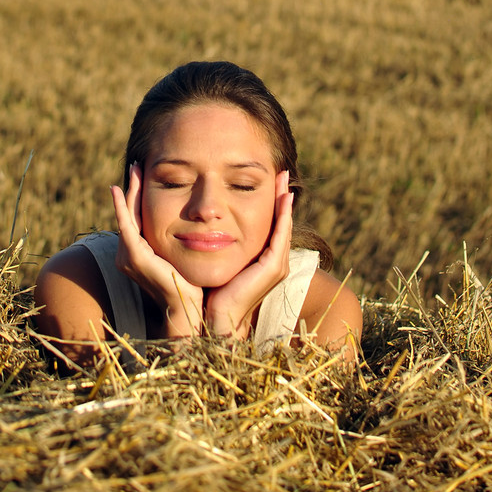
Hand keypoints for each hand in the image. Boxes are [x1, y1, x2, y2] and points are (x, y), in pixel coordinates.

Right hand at [111, 163, 203, 336]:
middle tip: (136, 164)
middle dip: (133, 188)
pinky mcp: (135, 257)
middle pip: (130, 213)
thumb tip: (198, 221)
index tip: (144, 173)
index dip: (139, 196)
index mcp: (140, 254)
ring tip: (134, 169)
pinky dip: (122, 207)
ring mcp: (129, 256)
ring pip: (128, 215)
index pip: (138, 218)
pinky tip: (119, 189)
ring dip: (130, 191)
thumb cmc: (191, 287)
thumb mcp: (182, 256)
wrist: (187, 311)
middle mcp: (129, 255)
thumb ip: (181, 240)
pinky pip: (126, 225)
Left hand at [204, 170, 293, 338]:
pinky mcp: (274, 267)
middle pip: (282, 221)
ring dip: (284, 199)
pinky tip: (283, 196)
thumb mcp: (218, 259)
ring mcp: (277, 265)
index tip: (269, 178)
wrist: (216, 319)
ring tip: (283, 177)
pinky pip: (281, 234)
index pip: (271, 224)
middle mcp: (274, 261)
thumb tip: (206, 222)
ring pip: (284, 224)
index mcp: (262, 260)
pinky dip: (284, 215)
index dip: (272, 202)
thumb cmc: (212, 293)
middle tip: (281, 172)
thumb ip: (218, 243)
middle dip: (281, 195)